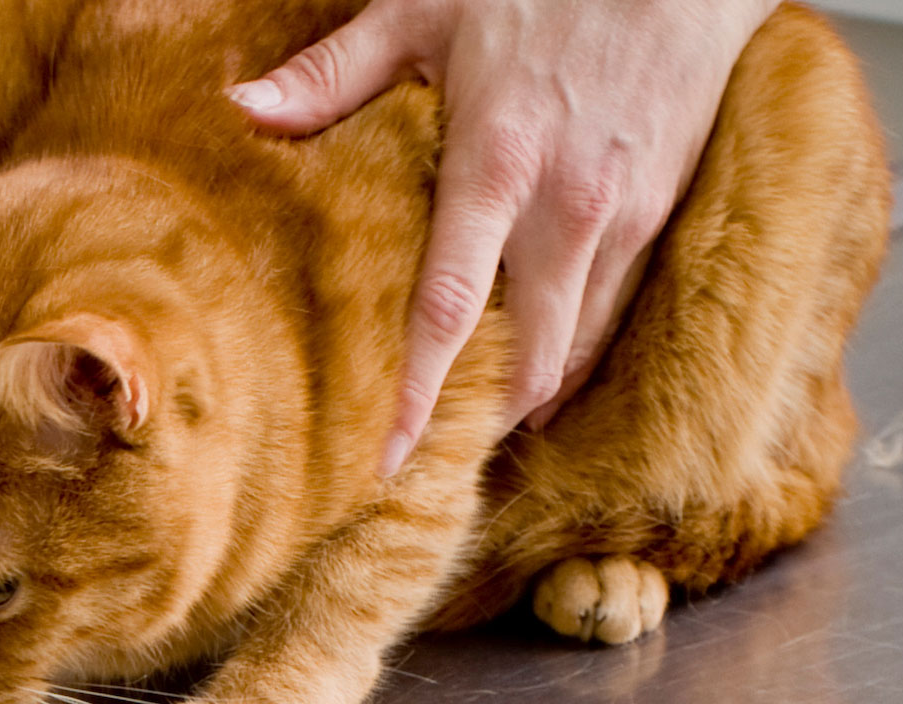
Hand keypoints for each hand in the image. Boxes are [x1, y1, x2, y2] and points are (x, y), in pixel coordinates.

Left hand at [227, 0, 779, 476]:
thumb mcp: (426, 8)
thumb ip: (334, 71)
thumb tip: (244, 109)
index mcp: (496, 164)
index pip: (449, 309)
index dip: (417, 396)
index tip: (385, 459)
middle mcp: (565, 209)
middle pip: (528, 358)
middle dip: (481, 423)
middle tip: (429, 458)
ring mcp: (621, 217)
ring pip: (576, 347)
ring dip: (528, 394)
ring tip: (477, 427)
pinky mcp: (658, 213)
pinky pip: (610, 309)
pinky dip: (570, 348)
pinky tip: (534, 361)